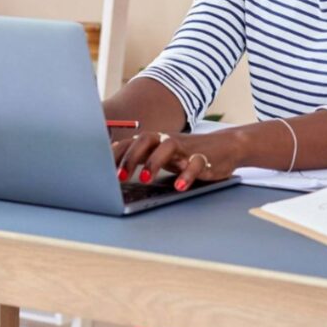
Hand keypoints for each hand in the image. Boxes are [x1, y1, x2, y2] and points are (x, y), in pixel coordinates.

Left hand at [112, 130, 238, 190]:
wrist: (225, 147)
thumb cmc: (187, 154)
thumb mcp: (162, 155)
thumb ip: (141, 159)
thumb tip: (111, 171)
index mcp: (155, 141)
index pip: (131, 142)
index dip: (116, 154)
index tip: (100, 170)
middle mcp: (168, 140)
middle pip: (146, 139)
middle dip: (130, 157)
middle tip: (119, 177)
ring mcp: (186, 148)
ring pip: (168, 146)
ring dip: (153, 162)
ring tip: (144, 179)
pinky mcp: (204, 158)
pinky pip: (195, 163)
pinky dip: (187, 174)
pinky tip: (179, 186)